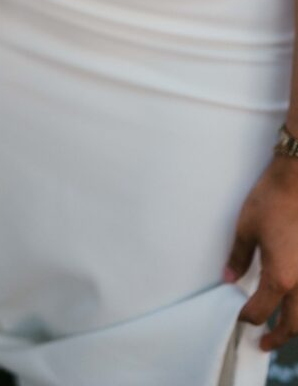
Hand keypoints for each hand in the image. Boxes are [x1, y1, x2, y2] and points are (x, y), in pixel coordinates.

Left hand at [224, 152, 297, 350]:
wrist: (297, 179)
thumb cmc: (272, 201)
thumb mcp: (246, 229)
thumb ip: (238, 257)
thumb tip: (230, 278)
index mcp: (281, 278)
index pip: (261, 311)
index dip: (247, 317)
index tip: (238, 316)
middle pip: (292, 322)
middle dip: (277, 336)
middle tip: (264, 343)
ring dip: (295, 323)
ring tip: (283, 328)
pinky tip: (295, 299)